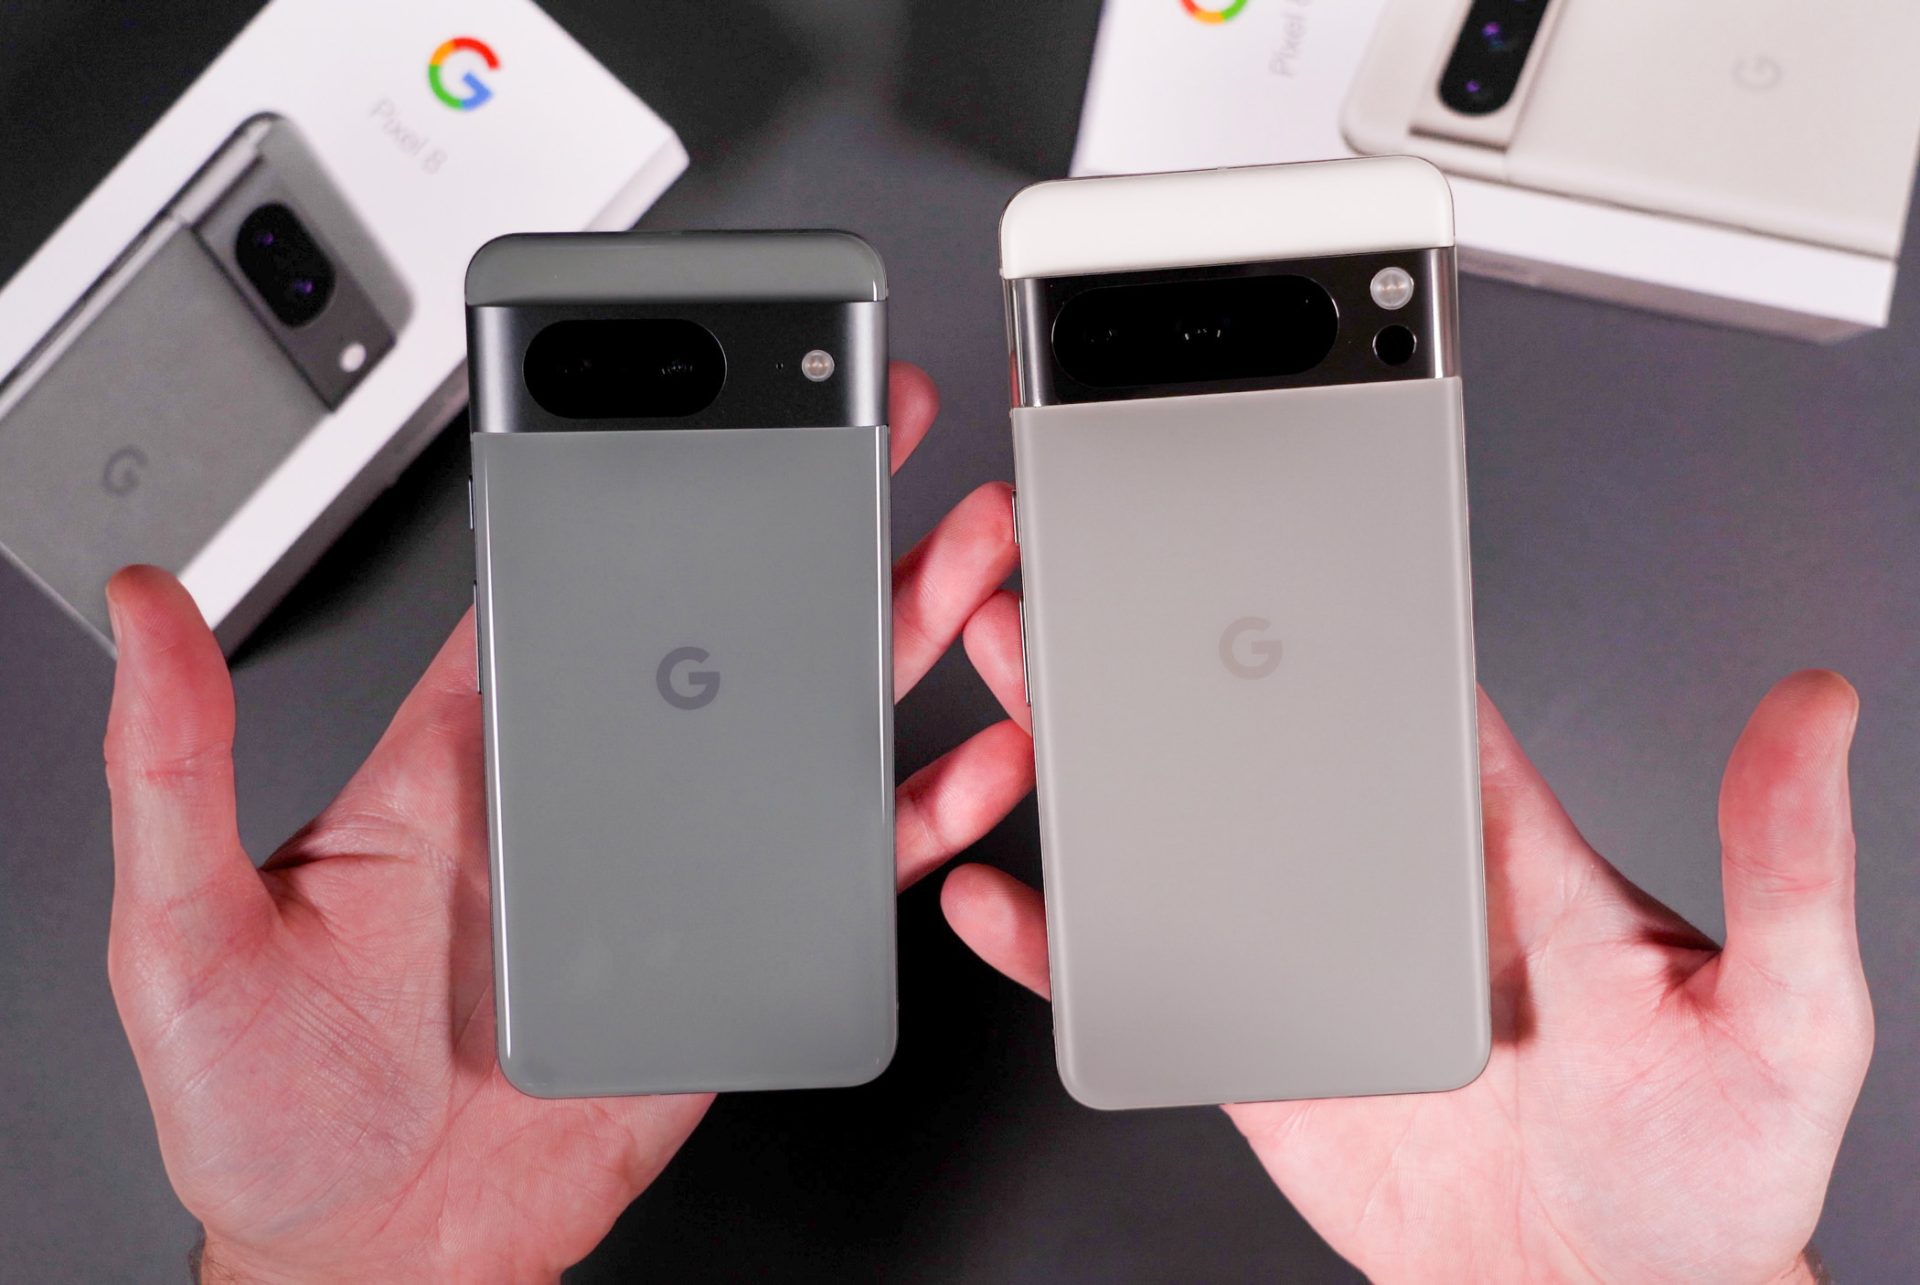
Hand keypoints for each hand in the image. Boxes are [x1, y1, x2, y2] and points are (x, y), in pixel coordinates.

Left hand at [103, 364, 1028, 1282]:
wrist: (380, 1261)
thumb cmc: (274, 1110)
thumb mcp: (184, 931)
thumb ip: (174, 767)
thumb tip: (143, 609)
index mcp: (462, 754)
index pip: (565, 583)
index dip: (639, 480)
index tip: (700, 403)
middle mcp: (582, 788)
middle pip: (722, 623)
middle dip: (812, 519)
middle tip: (875, 435)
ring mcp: (671, 862)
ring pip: (803, 719)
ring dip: (889, 632)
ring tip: (961, 561)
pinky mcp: (735, 946)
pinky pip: (845, 860)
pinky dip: (919, 809)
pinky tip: (971, 759)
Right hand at [947, 592, 1870, 1284]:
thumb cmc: (1705, 1176)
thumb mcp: (1785, 1013)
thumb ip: (1786, 864)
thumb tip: (1816, 710)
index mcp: (1500, 848)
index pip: (1402, 697)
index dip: (1324, 607)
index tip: (1246, 537)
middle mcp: (1390, 885)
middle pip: (1250, 743)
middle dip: (1155, 656)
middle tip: (1081, 586)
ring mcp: (1306, 959)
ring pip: (1179, 840)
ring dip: (1091, 767)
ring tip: (1019, 688)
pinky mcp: (1249, 1042)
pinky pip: (1139, 974)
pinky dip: (1059, 938)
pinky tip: (1007, 900)